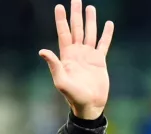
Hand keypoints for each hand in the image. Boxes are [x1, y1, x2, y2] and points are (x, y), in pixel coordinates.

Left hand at [39, 0, 113, 119]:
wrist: (89, 105)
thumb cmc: (73, 96)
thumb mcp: (61, 81)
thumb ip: (53, 65)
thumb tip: (42, 51)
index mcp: (66, 56)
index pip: (63, 33)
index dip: (61, 20)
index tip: (59, 6)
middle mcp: (77, 53)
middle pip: (76, 29)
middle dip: (75, 14)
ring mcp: (88, 56)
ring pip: (89, 33)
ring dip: (90, 20)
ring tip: (90, 7)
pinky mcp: (100, 61)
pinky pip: (103, 44)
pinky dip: (106, 33)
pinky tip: (108, 24)